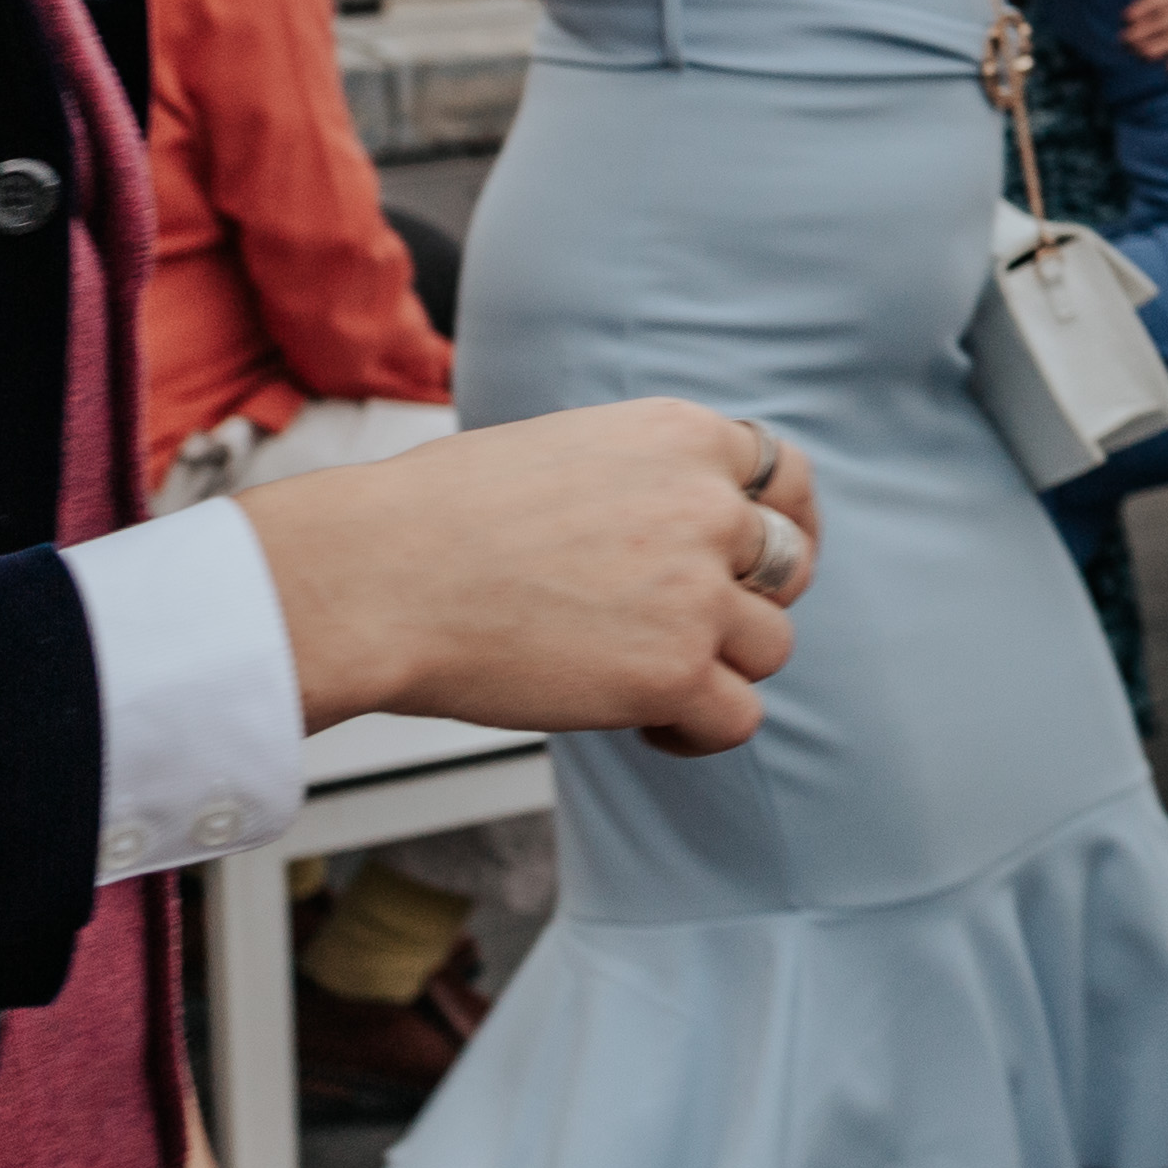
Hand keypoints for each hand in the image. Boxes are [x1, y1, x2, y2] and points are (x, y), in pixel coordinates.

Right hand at [234, 398, 820, 754]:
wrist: (377, 576)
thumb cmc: (439, 518)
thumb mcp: (571, 450)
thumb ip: (649, 480)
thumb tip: (693, 529)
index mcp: (682, 436)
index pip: (787, 477)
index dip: (782, 525)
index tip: (758, 564)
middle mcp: (707, 505)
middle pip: (790, 565)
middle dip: (749, 600)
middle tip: (688, 629)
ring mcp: (697, 591)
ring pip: (772, 645)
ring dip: (719, 669)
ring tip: (645, 679)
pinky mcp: (673, 673)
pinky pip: (739, 717)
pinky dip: (699, 731)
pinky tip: (649, 728)